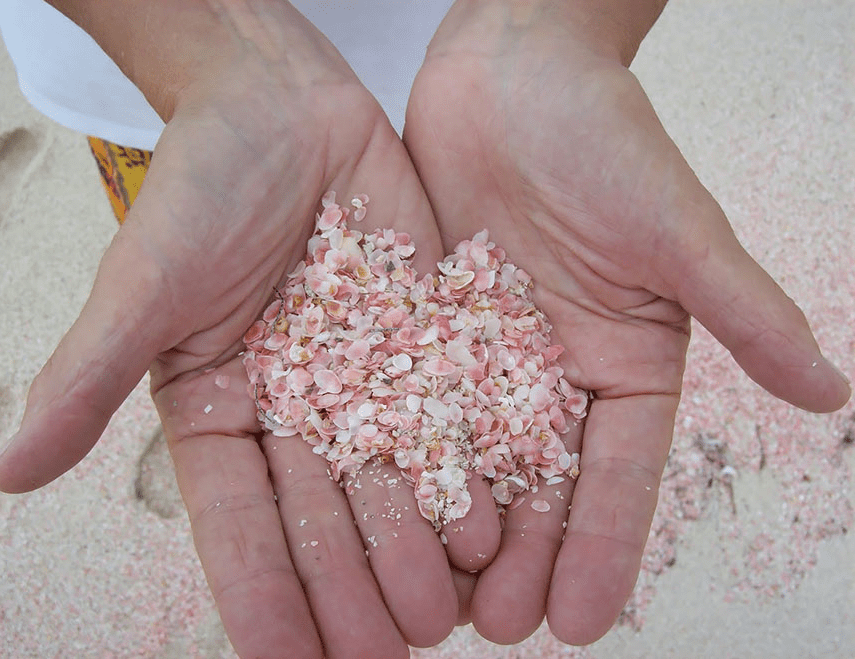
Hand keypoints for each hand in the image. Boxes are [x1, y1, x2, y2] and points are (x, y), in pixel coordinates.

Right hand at [0, 2, 499, 655]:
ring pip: (391, 483)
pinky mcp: (419, 345)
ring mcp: (363, 384)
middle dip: (353, 586)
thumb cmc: (199, 186)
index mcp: (220, 416)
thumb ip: (90, 375)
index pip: (238, 522)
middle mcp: (295, 416)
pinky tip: (491, 526)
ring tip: (445, 613)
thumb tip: (5, 470)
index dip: (259, 591)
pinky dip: (464, 474)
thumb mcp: (145, 282)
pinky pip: (444, 419)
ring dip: (417, 550)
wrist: (282, 110)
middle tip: (388, 651)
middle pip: (324, 519)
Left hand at [404, 0, 850, 644]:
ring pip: (470, 458)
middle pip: (540, 486)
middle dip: (523, 561)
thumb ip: (743, 310)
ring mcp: (484, 355)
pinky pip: (410, 401)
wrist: (512, 71)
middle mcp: (554, 371)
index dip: (603, 549)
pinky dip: (400, 458)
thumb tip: (830, 392)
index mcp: (625, 364)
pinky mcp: (426, 327)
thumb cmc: (604, 136)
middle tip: (496, 632)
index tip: (583, 625)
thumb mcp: (676, 229)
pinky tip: (377, 513)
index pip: (616, 475)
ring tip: (434, 602)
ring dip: (455, 530)